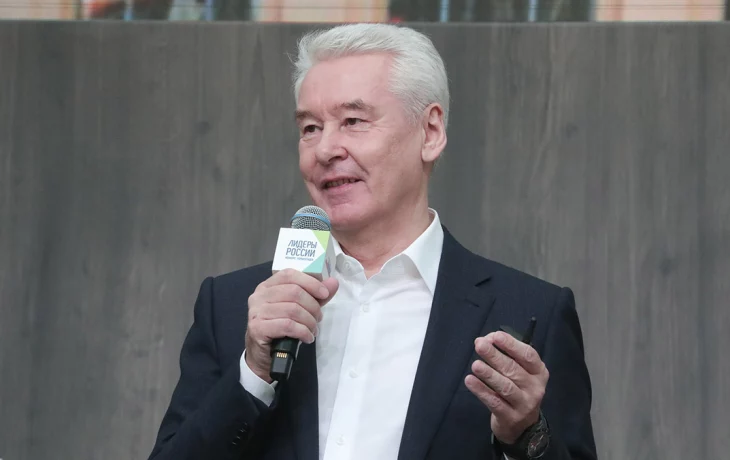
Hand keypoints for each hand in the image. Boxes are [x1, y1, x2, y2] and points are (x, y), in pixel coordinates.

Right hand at [245, 268, 338, 382]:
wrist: (264, 354)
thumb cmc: (281, 328)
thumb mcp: (300, 309)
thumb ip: (315, 295)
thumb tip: (333, 283)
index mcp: (267, 286)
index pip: (289, 274)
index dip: (310, 282)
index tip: (324, 294)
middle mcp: (259, 296)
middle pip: (294, 292)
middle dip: (312, 306)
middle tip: (318, 318)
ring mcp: (256, 311)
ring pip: (292, 310)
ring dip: (309, 321)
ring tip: (313, 330)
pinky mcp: (257, 328)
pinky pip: (287, 325)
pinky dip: (303, 332)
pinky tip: (307, 337)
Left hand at [464, 331, 548, 443]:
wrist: (523, 426)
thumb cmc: (518, 389)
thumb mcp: (519, 372)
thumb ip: (505, 354)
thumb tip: (484, 340)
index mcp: (539, 372)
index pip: (528, 355)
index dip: (511, 345)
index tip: (495, 336)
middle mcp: (535, 388)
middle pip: (514, 369)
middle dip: (495, 356)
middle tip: (480, 346)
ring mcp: (524, 404)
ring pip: (505, 387)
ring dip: (489, 374)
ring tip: (475, 365)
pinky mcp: (511, 418)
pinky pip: (494, 402)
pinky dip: (481, 391)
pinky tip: (470, 381)